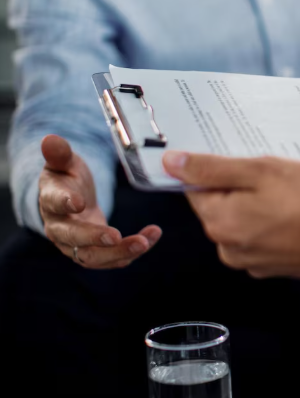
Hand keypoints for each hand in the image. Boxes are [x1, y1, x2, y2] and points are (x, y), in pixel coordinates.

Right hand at [39, 135, 160, 267]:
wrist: (71, 199)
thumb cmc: (67, 178)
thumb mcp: (64, 163)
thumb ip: (60, 154)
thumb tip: (50, 139)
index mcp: (50, 201)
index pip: (54, 203)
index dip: (65, 202)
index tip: (79, 202)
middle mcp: (59, 228)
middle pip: (73, 238)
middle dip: (95, 238)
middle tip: (116, 236)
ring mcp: (76, 244)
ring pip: (94, 256)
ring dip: (119, 252)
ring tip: (144, 242)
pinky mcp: (95, 252)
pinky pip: (112, 258)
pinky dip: (132, 252)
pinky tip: (151, 238)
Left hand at [162, 152, 299, 284]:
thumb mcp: (266, 171)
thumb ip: (214, 169)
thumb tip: (173, 164)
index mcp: (220, 223)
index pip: (197, 187)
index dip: (220, 167)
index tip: (245, 159)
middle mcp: (230, 248)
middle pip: (223, 204)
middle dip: (246, 184)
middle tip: (279, 172)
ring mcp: (255, 261)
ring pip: (247, 218)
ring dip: (265, 201)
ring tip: (297, 190)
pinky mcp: (278, 265)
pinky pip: (266, 233)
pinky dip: (279, 219)